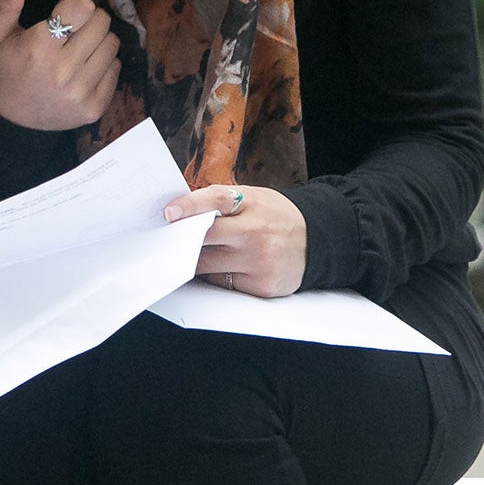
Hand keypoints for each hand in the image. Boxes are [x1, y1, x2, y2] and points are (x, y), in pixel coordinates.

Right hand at [0, 0, 120, 129]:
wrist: (11, 121)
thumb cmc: (3, 72)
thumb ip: (5, 7)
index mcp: (38, 48)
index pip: (82, 7)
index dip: (76, 1)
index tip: (66, 9)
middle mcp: (63, 70)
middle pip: (101, 22)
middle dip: (89, 19)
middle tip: (73, 29)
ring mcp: (81, 91)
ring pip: (112, 44)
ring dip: (98, 41)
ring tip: (78, 49)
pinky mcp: (95, 106)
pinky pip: (115, 68)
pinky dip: (103, 64)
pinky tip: (83, 69)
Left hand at [164, 184, 307, 298]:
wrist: (317, 240)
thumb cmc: (273, 217)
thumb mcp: (252, 198)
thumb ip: (218, 201)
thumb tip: (176, 211)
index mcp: (252, 204)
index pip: (216, 199)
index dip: (189, 205)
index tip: (168, 213)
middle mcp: (256, 233)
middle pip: (204, 237)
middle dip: (182, 238)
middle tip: (167, 239)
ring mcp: (259, 261)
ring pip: (206, 265)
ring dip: (194, 259)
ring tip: (190, 252)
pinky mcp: (261, 286)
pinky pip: (221, 283)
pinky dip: (213, 275)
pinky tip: (220, 266)